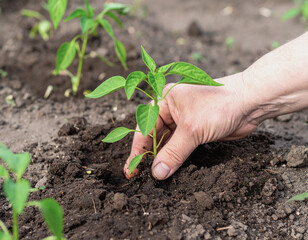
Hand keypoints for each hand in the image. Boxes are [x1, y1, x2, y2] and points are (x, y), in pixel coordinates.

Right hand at [124, 72, 257, 179]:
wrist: (250, 103)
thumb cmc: (219, 105)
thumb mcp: (192, 130)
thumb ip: (173, 153)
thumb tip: (157, 172)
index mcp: (164, 101)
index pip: (144, 128)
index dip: (137, 150)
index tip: (132, 169)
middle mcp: (171, 110)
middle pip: (154, 137)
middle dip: (148, 155)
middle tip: (140, 175)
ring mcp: (183, 121)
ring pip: (167, 143)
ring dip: (162, 159)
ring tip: (154, 175)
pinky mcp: (195, 131)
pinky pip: (180, 147)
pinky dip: (175, 158)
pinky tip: (169, 170)